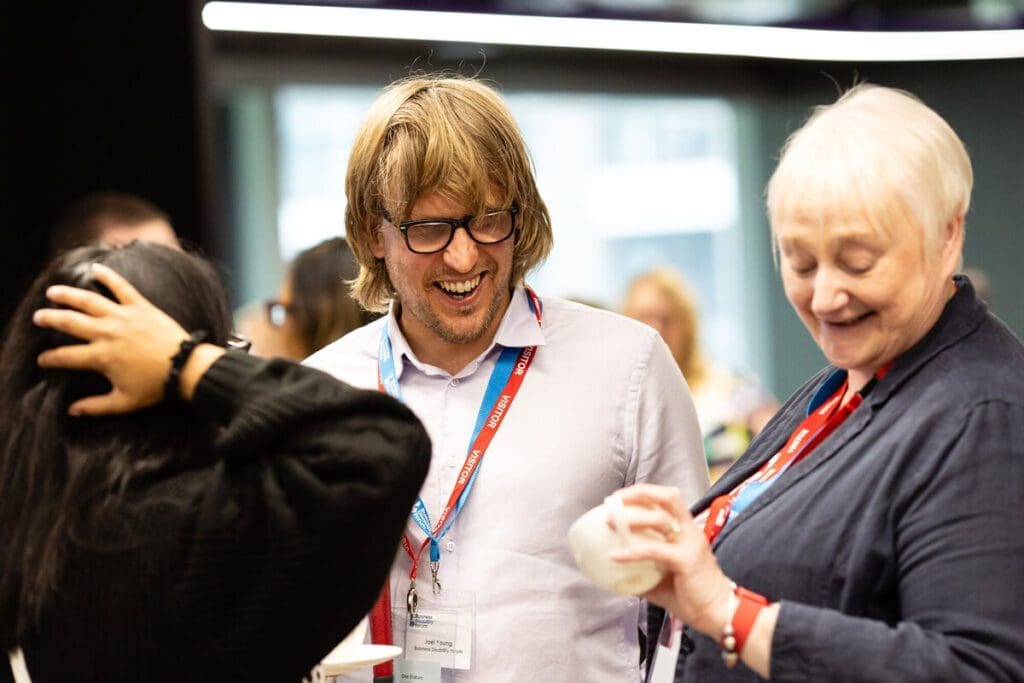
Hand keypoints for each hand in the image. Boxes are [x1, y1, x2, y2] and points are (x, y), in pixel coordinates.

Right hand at [33, 262, 190, 415]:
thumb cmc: (155, 386)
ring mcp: (123, 317)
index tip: (42, 359)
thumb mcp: (124, 402)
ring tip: (53, 291)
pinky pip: (122, 287)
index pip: (65, 356)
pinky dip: (108, 276)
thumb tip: (72, 410)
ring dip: (68, 295)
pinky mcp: (141, 307)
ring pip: (89, 301)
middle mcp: (107, 333)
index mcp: (101, 357)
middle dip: (50, 319)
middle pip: (70, 323)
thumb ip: (96, 406)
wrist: (185, 367)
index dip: (50, 358)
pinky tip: (96, 268)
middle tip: (38, 317)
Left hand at [608, 483, 734, 637]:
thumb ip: (643, 571)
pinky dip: (632, 551)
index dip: (644, 493)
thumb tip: (616, 573)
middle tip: (614, 501)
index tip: (620, 498)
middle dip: (639, 494)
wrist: (720, 614)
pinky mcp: (687, 560)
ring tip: (610, 522)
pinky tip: (614, 555)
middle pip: (668, 498)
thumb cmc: (693, 596)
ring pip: (661, 519)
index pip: (668, 499)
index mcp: (687, 531)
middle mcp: (690, 532)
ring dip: (633, 518)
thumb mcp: (663, 579)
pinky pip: (655, 550)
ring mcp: (690, 544)